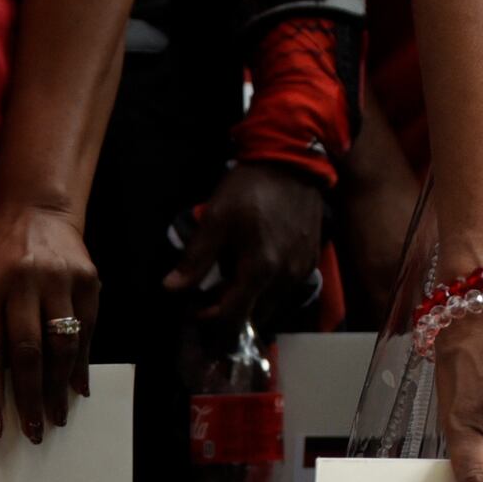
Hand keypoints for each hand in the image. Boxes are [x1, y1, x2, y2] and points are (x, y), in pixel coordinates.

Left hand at [0, 199, 98, 440]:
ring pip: (61, 345)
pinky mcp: (88, 279)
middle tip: (34, 430)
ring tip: (56, 416)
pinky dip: (81, 363)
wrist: (38, 208)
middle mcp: (23, 281)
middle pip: (27, 351)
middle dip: (30, 397)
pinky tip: (78, 387)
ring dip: (58, 387)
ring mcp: (59, 279)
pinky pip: (86, 330)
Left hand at [164, 161, 327, 328]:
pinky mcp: (310, 262)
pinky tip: (254, 269)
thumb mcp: (216, 218)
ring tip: (230, 281)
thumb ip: (196, 258)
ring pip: (271, 305)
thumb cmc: (250, 188)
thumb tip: (171, 288)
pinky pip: (285, 289)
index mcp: (260, 270)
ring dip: (249, 302)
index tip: (193, 308)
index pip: (232, 316)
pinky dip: (267, 289)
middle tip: (210, 296)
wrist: (294, 162)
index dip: (208, 318)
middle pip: (253, 317)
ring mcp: (301, 272)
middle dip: (229, 313)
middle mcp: (285, 279)